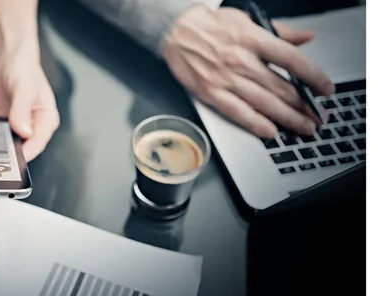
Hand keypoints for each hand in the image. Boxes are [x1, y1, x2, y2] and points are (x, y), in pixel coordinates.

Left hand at [0, 49, 59, 161]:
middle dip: (12, 153)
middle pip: (25, 148)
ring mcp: (20, 127)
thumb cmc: (24, 70)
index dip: (26, 153)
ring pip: (12, 146)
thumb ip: (22, 110)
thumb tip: (24, 131)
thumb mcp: (23, 88)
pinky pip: (0, 139)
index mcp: (46, 119)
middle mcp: (35, 125)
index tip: (13, 159)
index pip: (38, 142)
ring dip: (1, 149)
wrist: (9, 62)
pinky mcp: (7, 126)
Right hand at [163, 5, 334, 137]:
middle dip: (304, 105)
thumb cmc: (209, 25)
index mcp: (253, 39)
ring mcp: (225, 79)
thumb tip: (304, 38)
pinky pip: (237, 112)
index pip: (292, 60)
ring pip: (264, 103)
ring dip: (288, 118)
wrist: (175, 31)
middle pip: (281, 87)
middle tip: (318, 116)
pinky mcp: (210, 92)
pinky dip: (255, 123)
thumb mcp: (247, 20)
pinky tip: (270, 131)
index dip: (313, 76)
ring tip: (303, 127)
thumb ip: (278, 31)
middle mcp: (241, 60)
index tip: (325, 88)